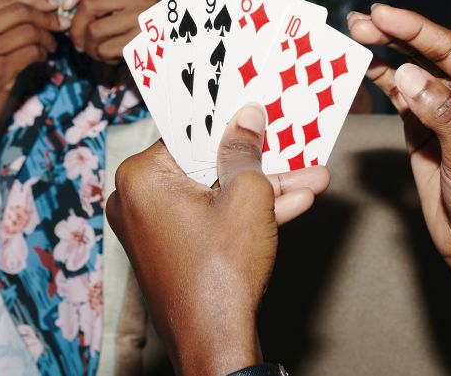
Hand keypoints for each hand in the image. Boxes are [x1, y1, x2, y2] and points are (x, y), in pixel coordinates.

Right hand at [0, 0, 66, 166]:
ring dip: (47, 37)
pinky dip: (42, 53)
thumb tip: (42, 4)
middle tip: (61, 24)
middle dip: (46, 16)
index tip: (53, 4)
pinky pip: (31, 52)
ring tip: (51, 45)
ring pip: (28, 31)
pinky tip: (42, 58)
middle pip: (19, 12)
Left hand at [63, 0, 157, 61]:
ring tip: (91, 47)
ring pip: (94, 30)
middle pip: (90, 3)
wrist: (159, 45)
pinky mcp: (144, 42)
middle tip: (75, 38)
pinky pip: (105, 49)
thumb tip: (66, 4)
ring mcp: (145, 18)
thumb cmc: (129, 21)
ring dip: (86, 44)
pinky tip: (106, 53)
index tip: (67, 4)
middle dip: (76, 25)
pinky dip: (99, 55)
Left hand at [107, 105, 328, 375]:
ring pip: (217, 194)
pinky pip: (213, 218)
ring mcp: (155, 228)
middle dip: (258, 160)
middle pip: (207, 163)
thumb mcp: (247, 197)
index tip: (253, 105)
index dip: (230, 120)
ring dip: (265, 189)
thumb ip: (245, 151)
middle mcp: (138, 200)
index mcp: (142, 177)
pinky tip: (295, 202)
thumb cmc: (221, 274)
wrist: (216, 344)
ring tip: (312, 177)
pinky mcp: (174, 250)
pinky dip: (248, 213)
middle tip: (290, 142)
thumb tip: (246, 117)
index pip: (189, 132)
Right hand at [347, 4, 450, 273]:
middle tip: (359, 20)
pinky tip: (361, 64)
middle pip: (425, 52)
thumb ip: (442, 115)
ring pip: (409, 68)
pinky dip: (379, 77)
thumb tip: (409, 74)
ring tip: (355, 31)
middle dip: (393, 32)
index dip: (413, 28)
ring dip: (383, 49)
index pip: (447, 49)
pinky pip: (398, 93)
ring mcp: (441, 107)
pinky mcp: (421, 125)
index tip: (383, 13)